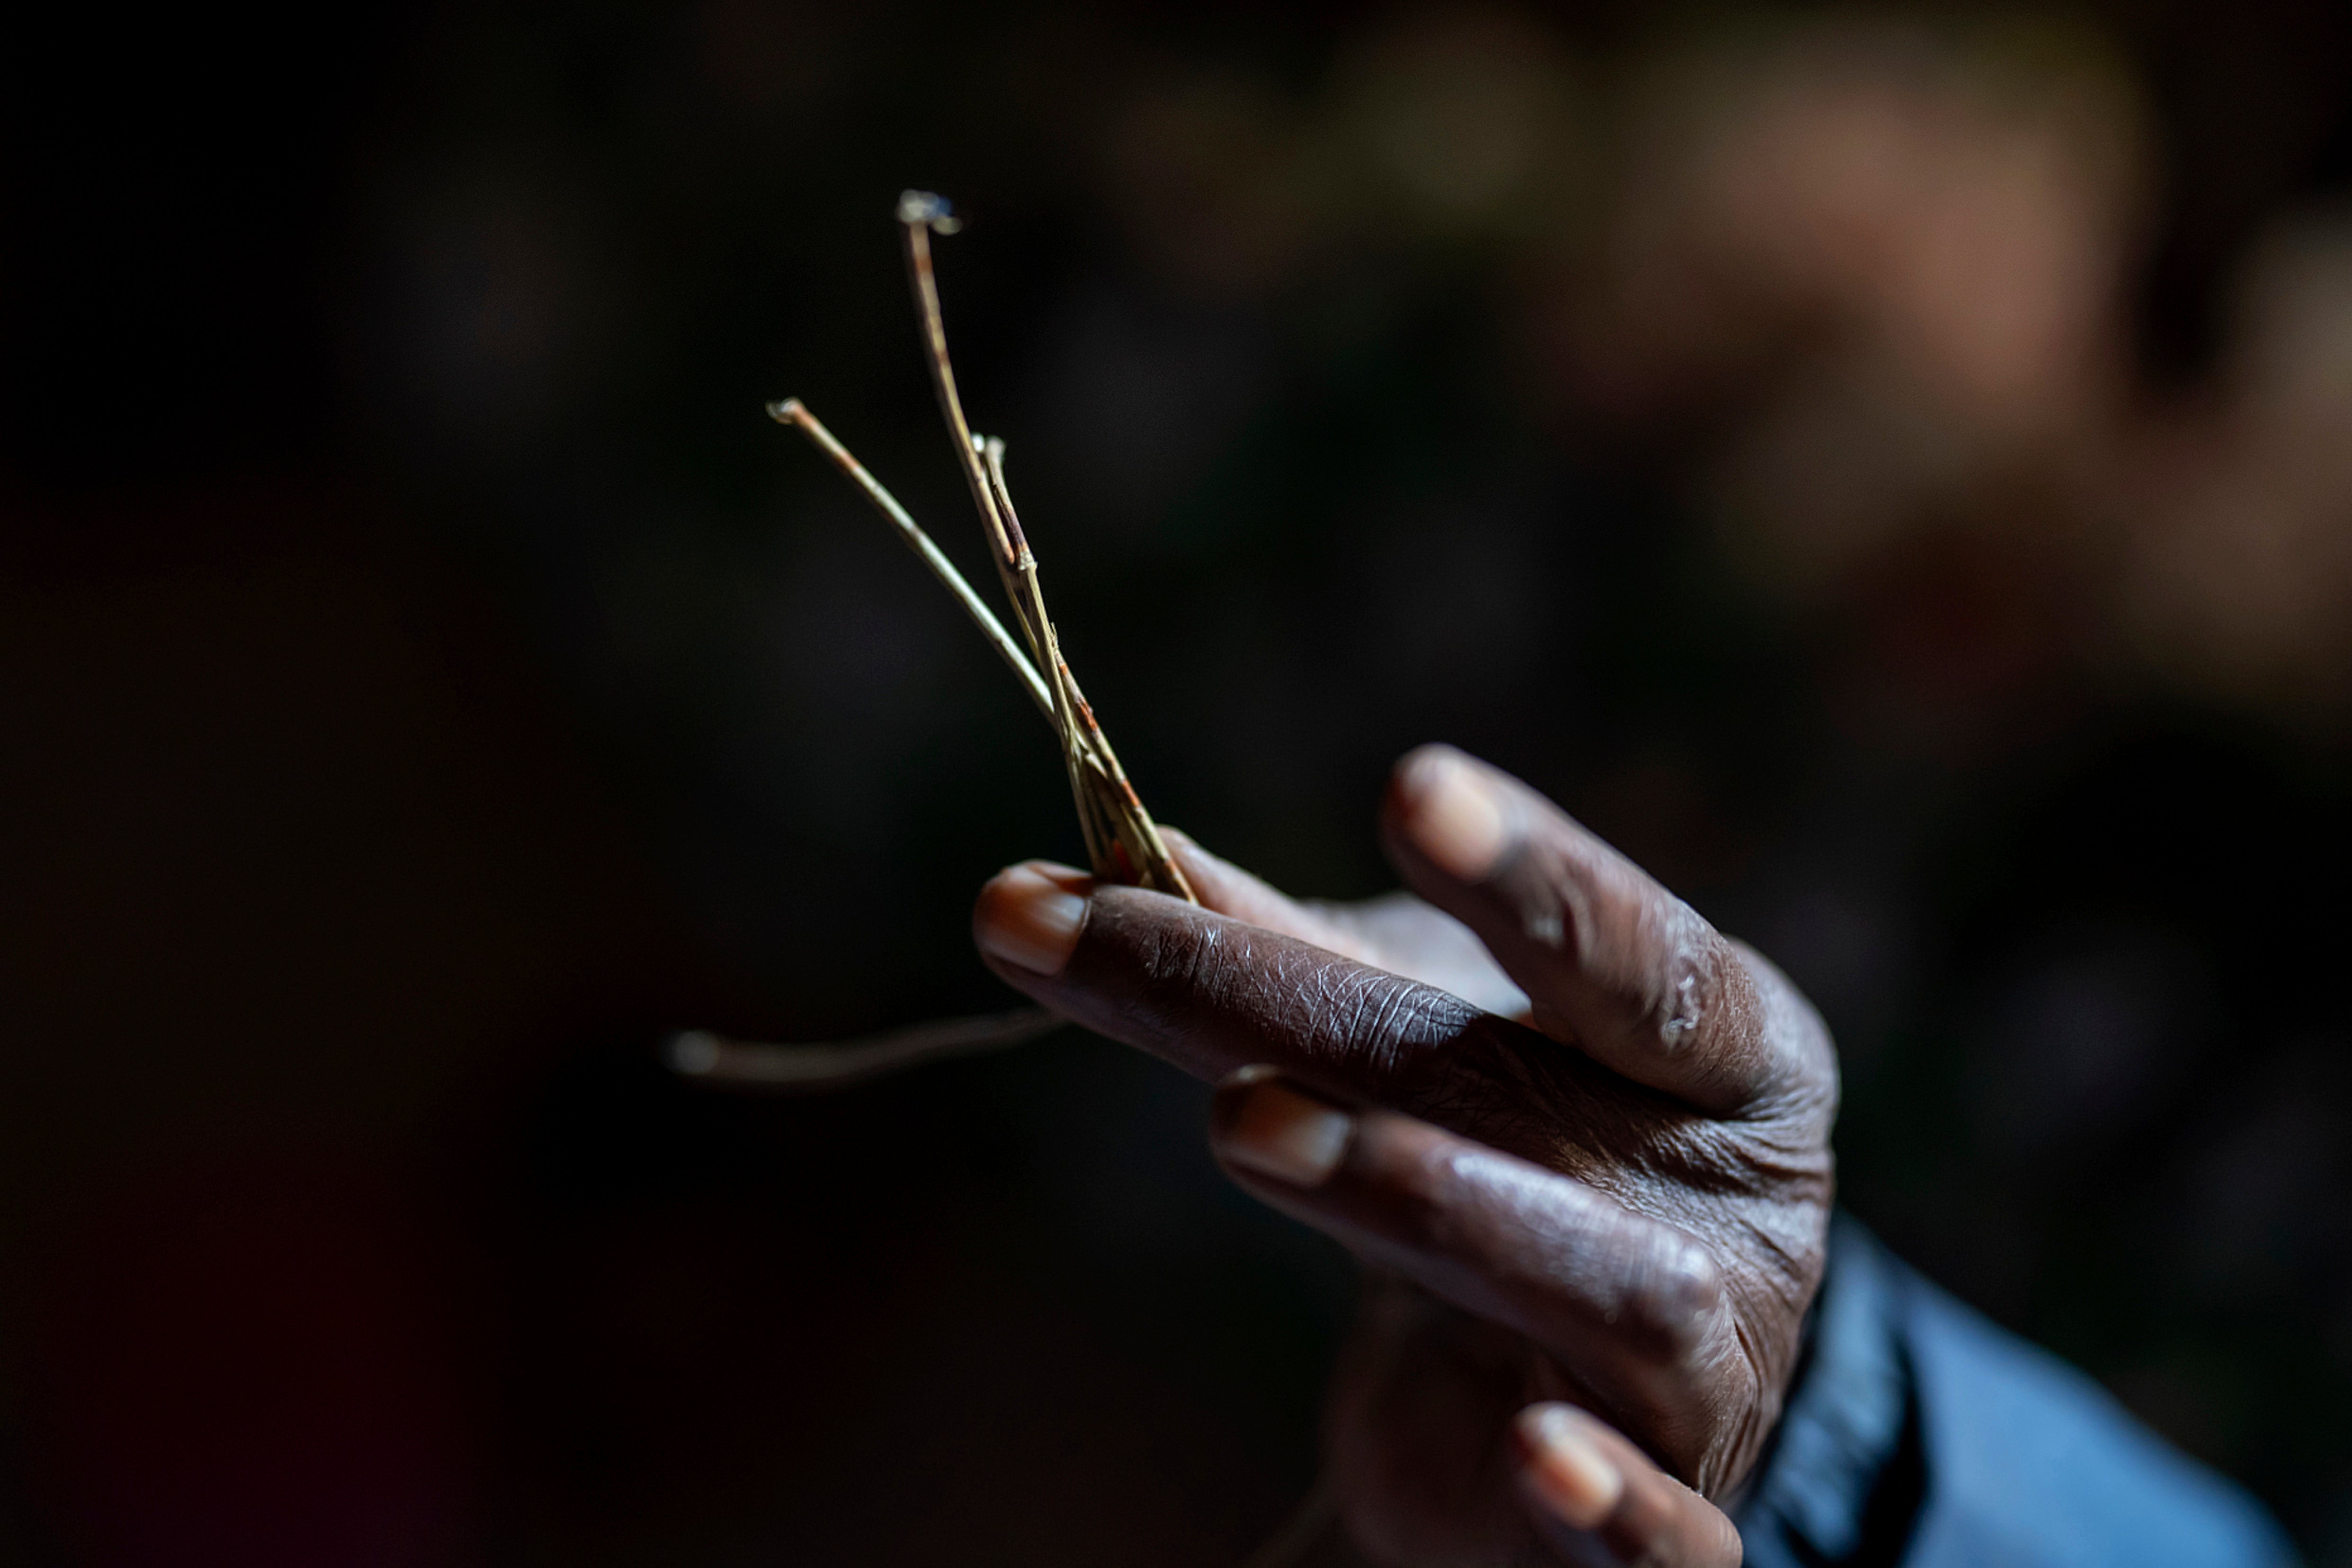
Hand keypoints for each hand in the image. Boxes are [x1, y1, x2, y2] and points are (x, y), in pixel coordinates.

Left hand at [973, 745, 1835, 1564]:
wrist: (1583, 1386)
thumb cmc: (1507, 1159)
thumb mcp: (1421, 1045)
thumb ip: (1283, 953)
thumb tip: (1102, 849)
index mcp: (1716, 1045)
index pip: (1632, 947)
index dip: (1529, 871)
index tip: (1409, 786)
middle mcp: (1738, 1190)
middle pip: (1521, 1086)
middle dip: (1307, 1008)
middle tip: (1126, 942)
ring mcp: (1720, 1361)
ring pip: (1602, 1283)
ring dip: (1419, 1200)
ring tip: (1242, 1125)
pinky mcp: (1680, 1523)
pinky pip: (1665, 1534)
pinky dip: (1609, 1500)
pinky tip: (1536, 1454)